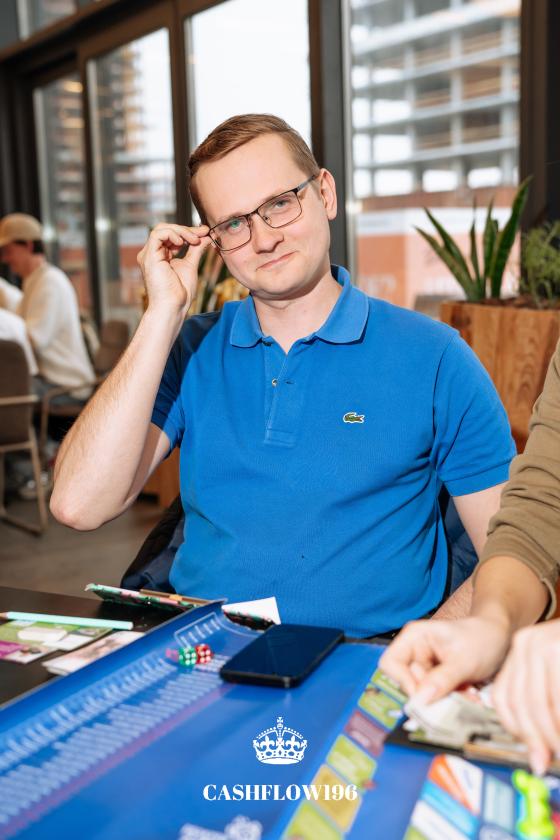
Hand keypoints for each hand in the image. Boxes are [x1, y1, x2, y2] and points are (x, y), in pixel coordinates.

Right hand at [137, 222, 211, 315]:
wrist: (172, 307)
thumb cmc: (180, 293)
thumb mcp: (191, 265)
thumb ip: (196, 249)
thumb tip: (206, 237)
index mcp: (160, 255)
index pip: (172, 235)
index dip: (188, 231)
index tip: (205, 232)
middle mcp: (152, 254)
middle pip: (166, 229)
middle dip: (186, 229)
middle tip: (203, 233)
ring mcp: (148, 255)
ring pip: (161, 228)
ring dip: (181, 231)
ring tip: (195, 240)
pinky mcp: (149, 256)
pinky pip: (157, 234)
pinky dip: (172, 234)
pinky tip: (183, 243)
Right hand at [379, 615, 510, 702]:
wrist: (500, 636)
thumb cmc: (482, 639)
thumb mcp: (464, 660)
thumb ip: (441, 680)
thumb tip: (420, 700)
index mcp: (414, 638)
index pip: (391, 663)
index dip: (403, 682)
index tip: (425, 697)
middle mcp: (415, 651)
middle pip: (408, 682)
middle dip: (431, 694)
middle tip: (457, 698)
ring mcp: (425, 666)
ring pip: (424, 693)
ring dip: (445, 699)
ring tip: (468, 695)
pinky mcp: (436, 678)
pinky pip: (436, 696)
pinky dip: (452, 699)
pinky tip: (469, 694)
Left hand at [492, 621, 559, 774]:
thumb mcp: (554, 671)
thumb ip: (540, 697)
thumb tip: (535, 746)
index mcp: (521, 650)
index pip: (504, 696)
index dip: (516, 730)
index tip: (530, 753)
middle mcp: (528, 644)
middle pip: (519, 702)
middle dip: (535, 738)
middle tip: (546, 760)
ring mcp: (546, 645)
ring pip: (538, 703)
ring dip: (551, 733)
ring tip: (558, 750)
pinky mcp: (558, 649)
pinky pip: (555, 698)